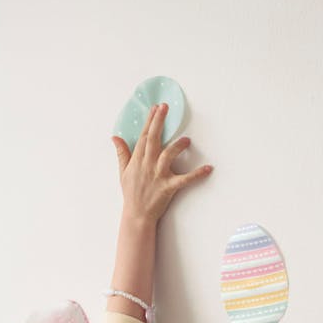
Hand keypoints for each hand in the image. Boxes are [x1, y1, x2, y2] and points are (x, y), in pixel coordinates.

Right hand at [111, 103, 212, 224]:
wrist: (137, 215)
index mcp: (137, 160)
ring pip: (167, 156)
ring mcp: (158, 176)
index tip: (155, 107)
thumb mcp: (123, 172)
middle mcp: (147, 165)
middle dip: (159, 122)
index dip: (150, 121)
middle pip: (153, 140)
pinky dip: (196, 175)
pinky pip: (184, 180)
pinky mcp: (168, 187)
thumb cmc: (131, 194)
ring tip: (187, 140)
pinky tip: (208, 169)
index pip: (144, 136)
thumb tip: (114, 137)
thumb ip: (122, 153)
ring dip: (178, 146)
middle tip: (165, 108)